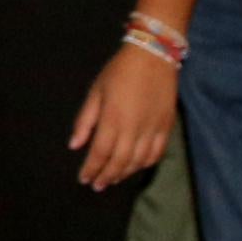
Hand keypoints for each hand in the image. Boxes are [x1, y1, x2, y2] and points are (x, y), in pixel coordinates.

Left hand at [70, 46, 175, 189]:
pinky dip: (145, 164)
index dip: (91, 169)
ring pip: (138, 161)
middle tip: (98, 185)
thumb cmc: (119, 71)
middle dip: (107, 176)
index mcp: (113, 119)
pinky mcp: (167, 127)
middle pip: (119, 162)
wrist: (154, 55)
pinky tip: (136, 167)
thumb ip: (85, 120)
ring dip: (125, 173)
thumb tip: (74, 146)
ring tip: (113, 179)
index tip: (84, 179)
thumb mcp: (96, 91)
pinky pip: (157, 154)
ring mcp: (152, 129)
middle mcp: (134, 129)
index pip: (100, 153)